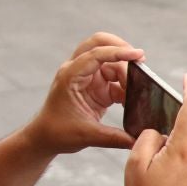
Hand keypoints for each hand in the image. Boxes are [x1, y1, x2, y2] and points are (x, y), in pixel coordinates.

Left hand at [26, 33, 140, 154]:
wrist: (46, 137)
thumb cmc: (58, 132)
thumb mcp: (87, 135)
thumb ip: (114, 137)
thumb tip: (137, 141)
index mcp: (70, 76)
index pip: (95, 54)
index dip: (118, 52)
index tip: (138, 55)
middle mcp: (78, 71)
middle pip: (100, 44)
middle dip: (121, 49)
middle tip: (140, 62)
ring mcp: (87, 77)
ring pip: (111, 63)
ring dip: (126, 74)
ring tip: (136, 92)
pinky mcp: (96, 87)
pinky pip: (115, 80)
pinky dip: (126, 88)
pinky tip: (131, 102)